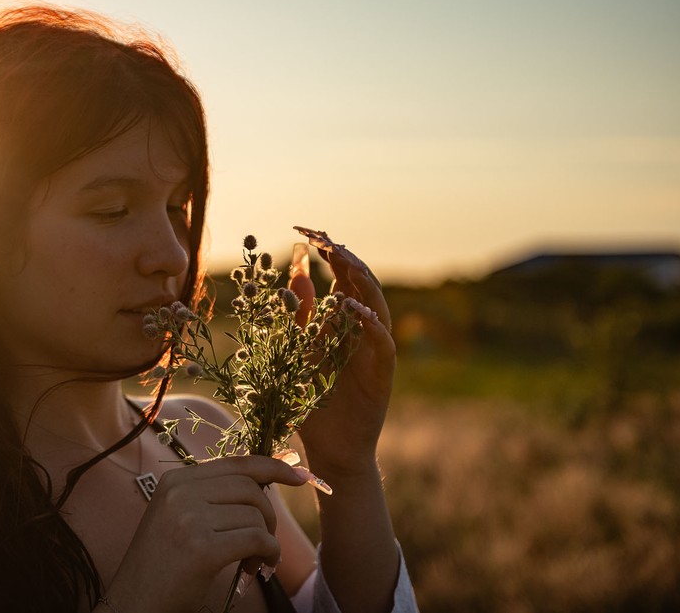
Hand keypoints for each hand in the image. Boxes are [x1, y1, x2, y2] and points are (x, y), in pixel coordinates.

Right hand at [103, 456, 307, 612]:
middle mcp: (179, 492)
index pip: (235, 463)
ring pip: (256, 516)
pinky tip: (257, 567)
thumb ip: (211, 496)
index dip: (272, 467)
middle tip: (263, 543)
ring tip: (253, 561)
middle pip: (250, 488)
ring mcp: (189, 518)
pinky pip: (256, 540)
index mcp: (175, 480)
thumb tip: (264, 480)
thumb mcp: (179, 517)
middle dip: (268, 516)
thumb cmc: (163, 565)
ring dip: (266, 541)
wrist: (133, 602)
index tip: (300, 475)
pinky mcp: (202, 548)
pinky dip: (267, 554)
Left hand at [289, 242, 395, 478]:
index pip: (341, 276)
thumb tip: (297, 270)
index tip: (305, 230)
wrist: (329, 449)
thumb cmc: (311, 400)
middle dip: (345, 258)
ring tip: (344, 260)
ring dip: (362, 283)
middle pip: (362, 285)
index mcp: (342, 321)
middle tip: (324, 237)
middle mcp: (362, 330)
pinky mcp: (382, 374)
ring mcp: (374, 351)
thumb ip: (299, 312)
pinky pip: (383, 344)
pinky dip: (372, 325)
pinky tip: (356, 310)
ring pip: (378, 307)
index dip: (327, 252)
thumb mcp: (296, 348)